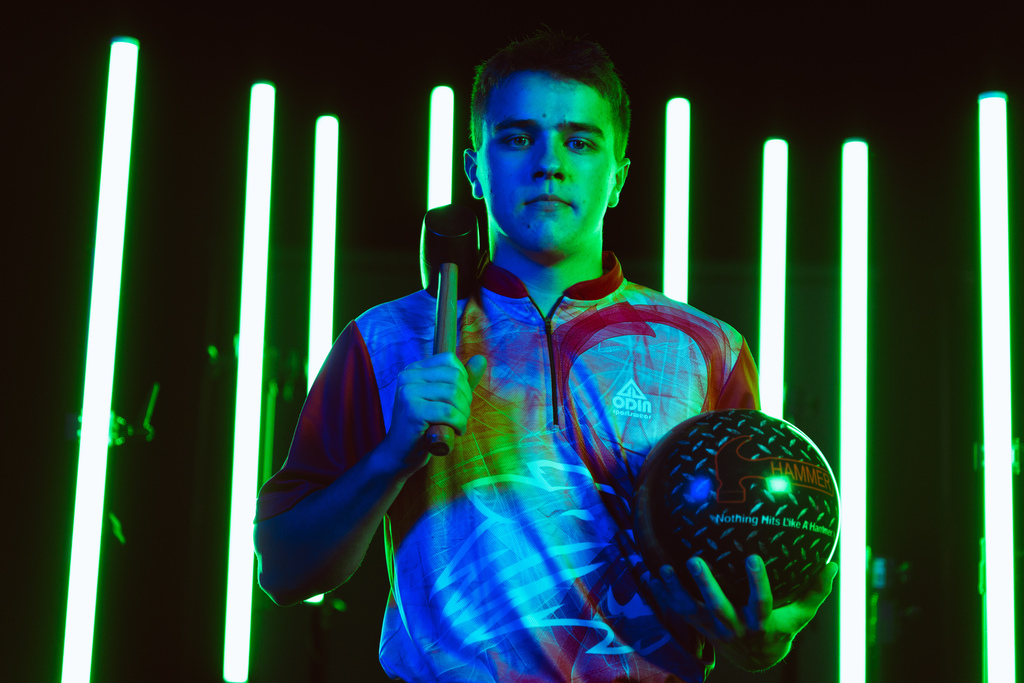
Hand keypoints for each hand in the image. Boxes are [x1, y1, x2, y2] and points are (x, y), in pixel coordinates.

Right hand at [381, 352, 486, 476]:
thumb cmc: (425, 426)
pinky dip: (459, 424)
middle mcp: (408, 376)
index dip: (463, 381)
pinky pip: (448, 412)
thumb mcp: (444, 399)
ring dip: (463, 414)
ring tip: (457, 425)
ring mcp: (408, 392)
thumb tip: (482, 359)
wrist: (400, 453)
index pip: (450, 360)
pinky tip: (455, 432)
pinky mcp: (412, 411)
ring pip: (453, 394)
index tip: (458, 400)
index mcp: (414, 369)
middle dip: (466, 400)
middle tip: (460, 417)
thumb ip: (463, 380)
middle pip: (455, 377)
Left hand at [643, 555, 837, 670]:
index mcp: (760, 623)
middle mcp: (733, 627)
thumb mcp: (800, 614)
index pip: (760, 602)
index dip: (757, 582)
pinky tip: (647, 573)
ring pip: (690, 610)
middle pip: (717, 607)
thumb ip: (816, 591)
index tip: (751, 557)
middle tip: (694, 560)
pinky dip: (661, 594)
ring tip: (662, 568)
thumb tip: (834, 563)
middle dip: (705, 585)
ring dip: (674, 590)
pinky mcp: (697, 625)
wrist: (756, 658)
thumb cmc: (781, 628)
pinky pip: (675, 609)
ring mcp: (712, 628)